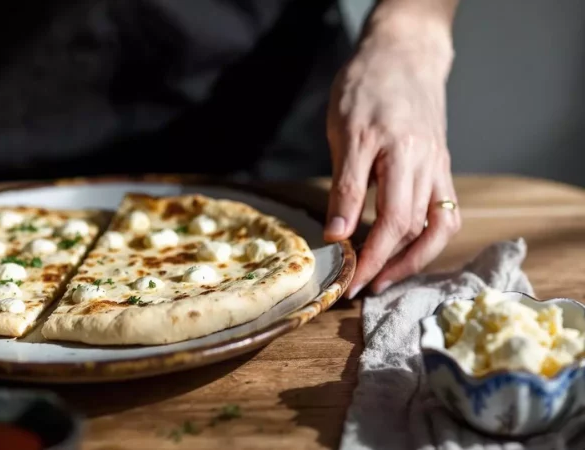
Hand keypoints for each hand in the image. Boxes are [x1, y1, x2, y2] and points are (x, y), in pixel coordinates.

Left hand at [325, 25, 460, 297]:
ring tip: (386, 277)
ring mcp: (439, 167)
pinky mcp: (442, 167)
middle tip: (361, 287)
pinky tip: (407, 249)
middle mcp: (427, 166)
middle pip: (415, 230)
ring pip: (439, 227)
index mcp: (401, 155)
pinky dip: (430, 237)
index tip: (348, 280)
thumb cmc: (366, 88)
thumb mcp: (344, 133)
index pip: (391, 222)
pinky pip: (446, 211)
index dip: (370, 256)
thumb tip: (336, 235)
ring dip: (414, 259)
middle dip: (388, 265)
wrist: (403, 55)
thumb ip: (345, 186)